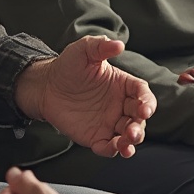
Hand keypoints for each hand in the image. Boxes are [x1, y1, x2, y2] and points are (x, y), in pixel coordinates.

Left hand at [15, 36, 154, 157]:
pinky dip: (114, 150)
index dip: (147, 101)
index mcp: (122, 85)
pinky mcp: (96, 136)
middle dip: (140, 125)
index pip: (143, 94)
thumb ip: (100, 46)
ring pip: (128, 135)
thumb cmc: (67, 67)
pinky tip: (115, 148)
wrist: (46, 86)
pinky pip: (109, 147)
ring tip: (127, 143)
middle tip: (133, 130)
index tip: (145, 108)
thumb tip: (119, 43)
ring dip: (132, 141)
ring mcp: (109, 122)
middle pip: (139, 118)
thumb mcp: (83, 51)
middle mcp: (120, 105)